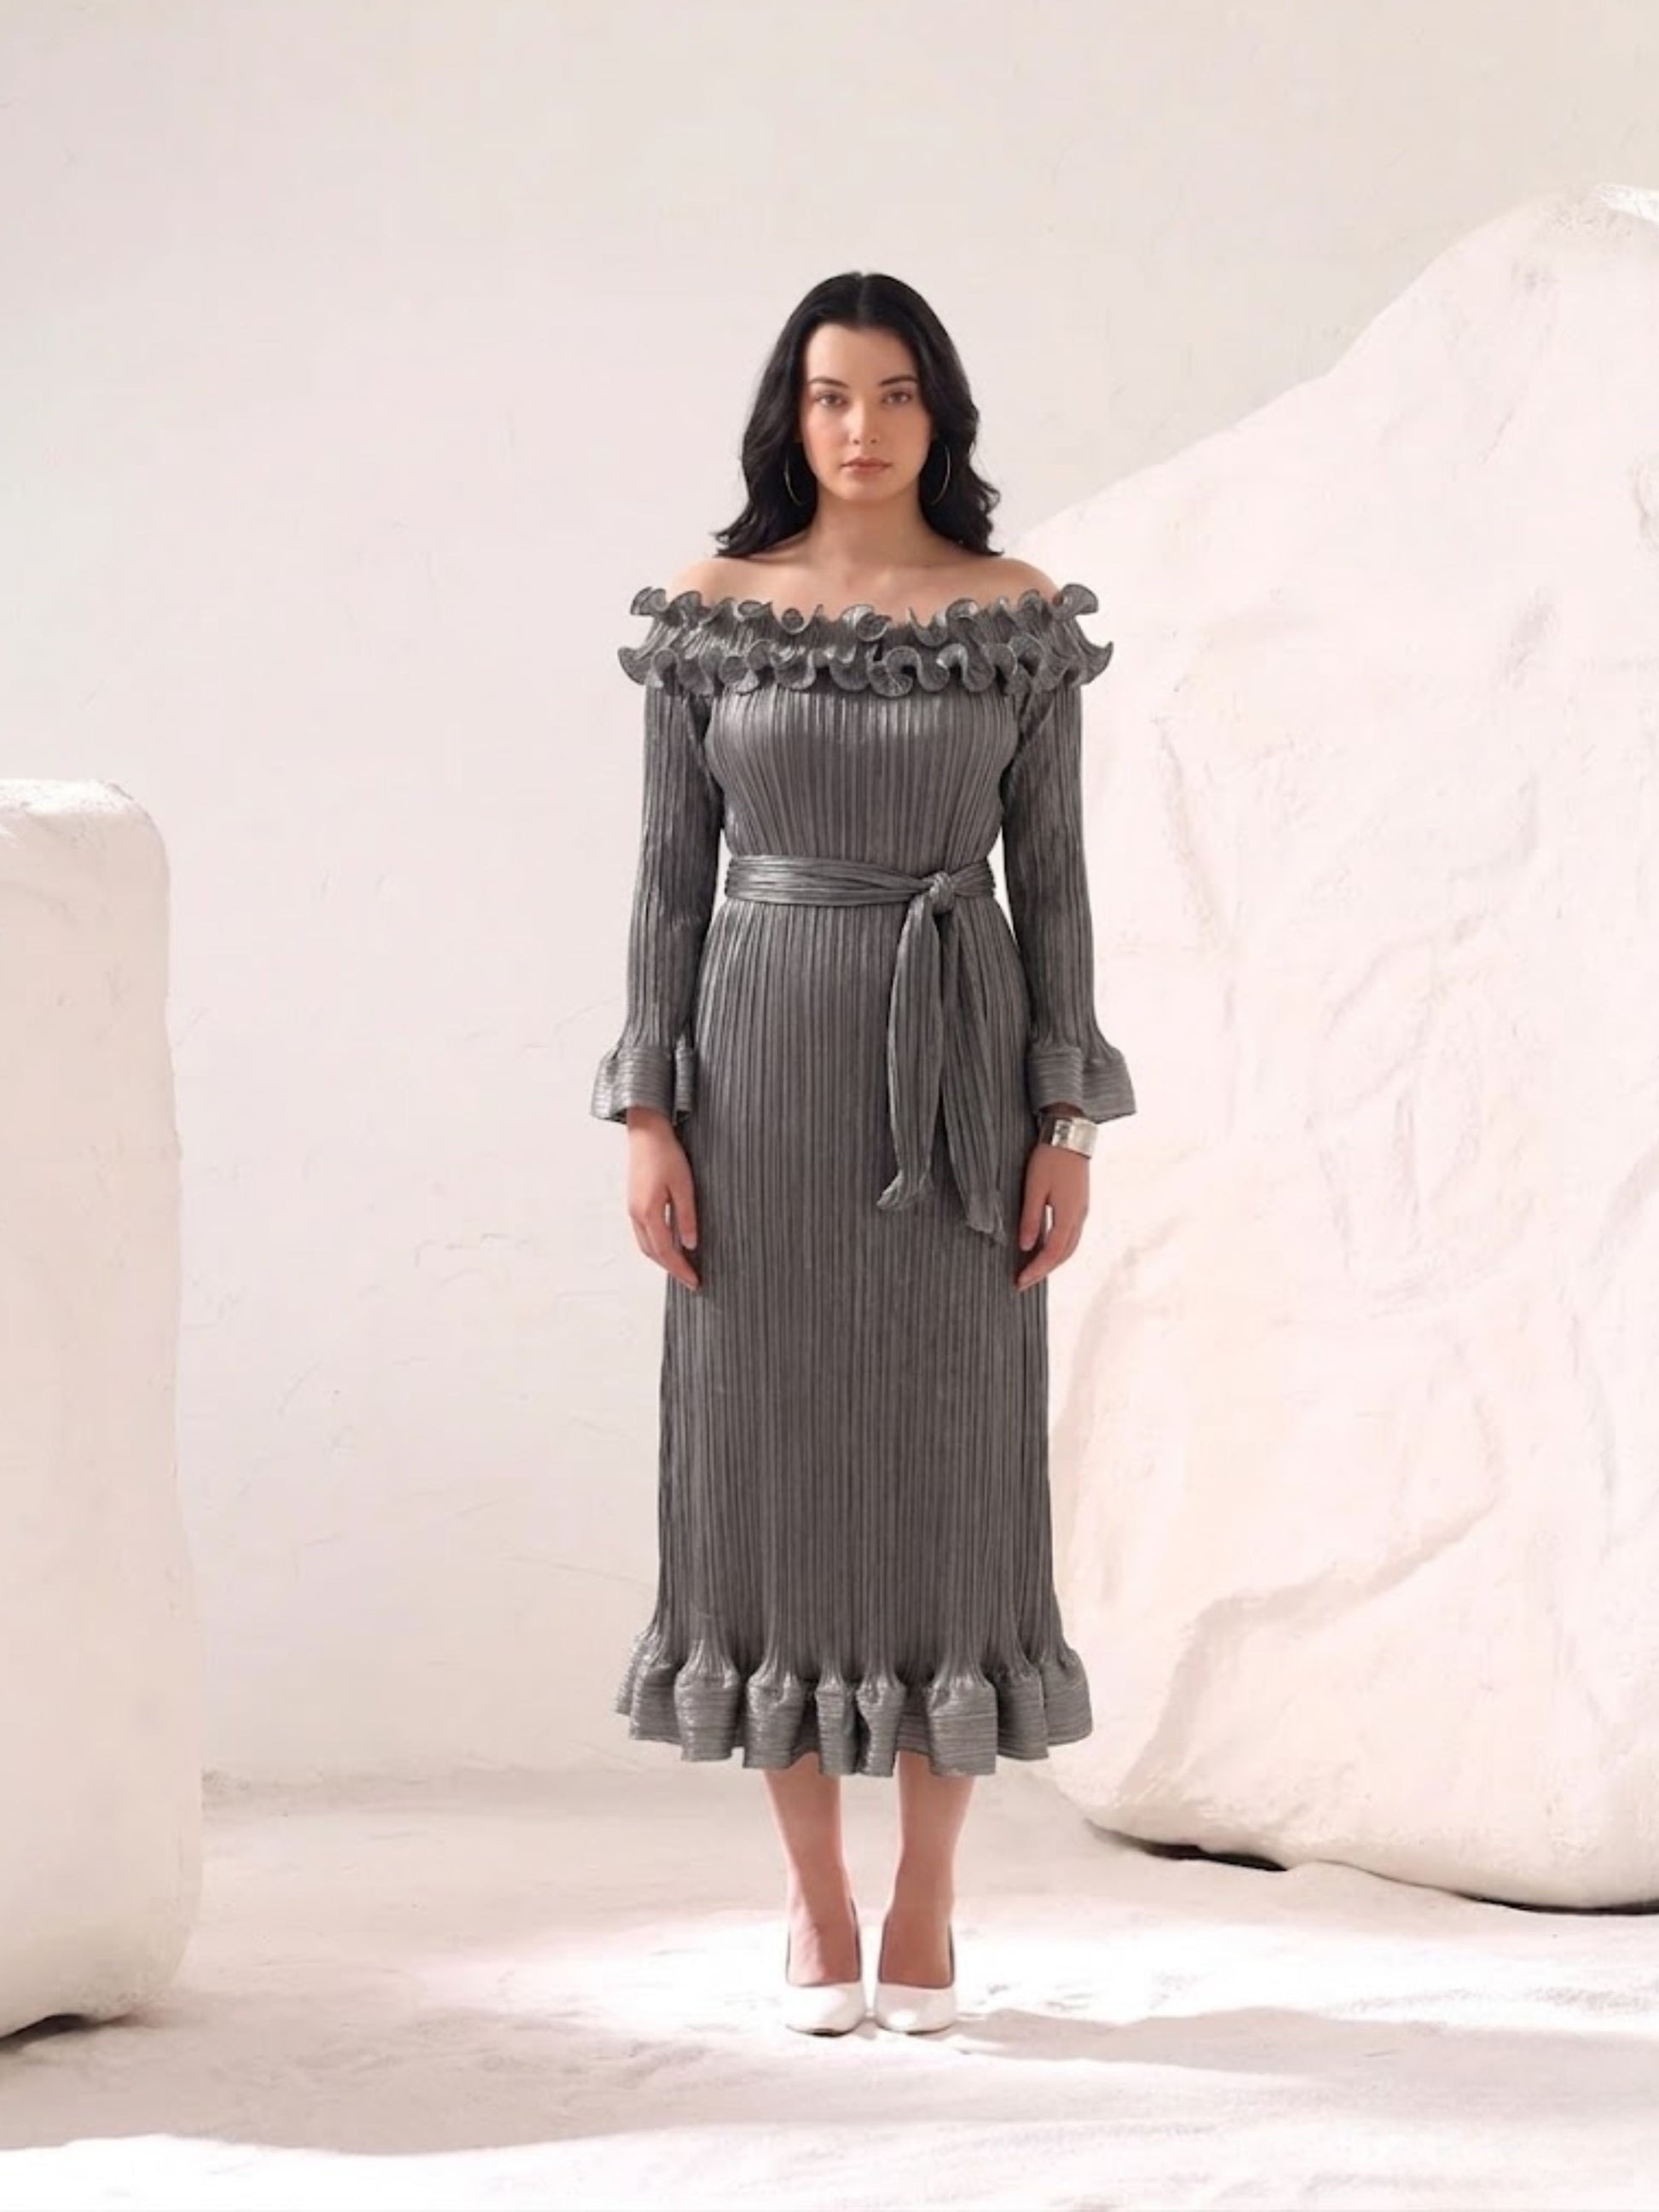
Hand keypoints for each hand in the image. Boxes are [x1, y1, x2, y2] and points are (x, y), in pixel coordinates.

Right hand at [623, 1107, 701, 1288]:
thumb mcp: (683, 1186)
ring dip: (663, 1259)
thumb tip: (690, 1245)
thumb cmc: (666, 1155)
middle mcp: (636, 1215)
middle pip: (652, 1253)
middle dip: (671, 1269)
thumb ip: (686, 1217)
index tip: (694, 1281)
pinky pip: (644, 1233)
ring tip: (682, 1267)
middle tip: (690, 1280)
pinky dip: (657, 1246)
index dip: (680, 1269)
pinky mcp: (634, 1203)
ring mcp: (632, 1209)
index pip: (665, 1251)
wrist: (647, 1133)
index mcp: (648, 1212)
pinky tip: (670, 1245)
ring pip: (646, 1245)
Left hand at [1013, 1139, 1089, 1290]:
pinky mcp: (1079, 1204)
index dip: (1036, 1270)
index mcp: (1068, 1215)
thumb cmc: (1050, 1158)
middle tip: (1023, 1282)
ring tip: (1033, 1270)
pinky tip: (1045, 1248)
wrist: (1070, 1134)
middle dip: (1043, 1271)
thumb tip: (1026, 1246)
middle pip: (1063, 1255)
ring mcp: (1082, 1211)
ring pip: (1069, 1246)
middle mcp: (1079, 1217)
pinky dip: (1057, 1248)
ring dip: (1052, 1261)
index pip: (1052, 1253)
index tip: (1020, 1282)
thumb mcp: (1034, 1188)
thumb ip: (1031, 1218)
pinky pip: (1070, 1235)